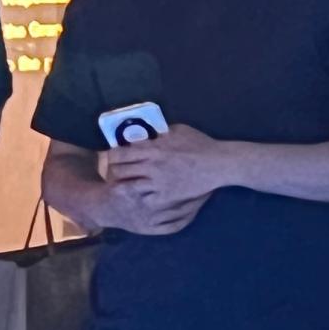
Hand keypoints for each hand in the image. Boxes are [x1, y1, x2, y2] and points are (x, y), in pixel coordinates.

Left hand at [99, 125, 231, 232]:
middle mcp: (150, 165)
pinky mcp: (165, 196)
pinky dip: (137, 198)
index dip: (111, 156)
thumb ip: (158, 134)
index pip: (119, 153)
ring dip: (122, 186)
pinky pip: (143, 199)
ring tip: (123, 186)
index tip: (112, 157)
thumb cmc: (199, 144)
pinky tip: (138, 197)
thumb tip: (147, 134)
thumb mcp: (177, 130)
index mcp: (151, 148)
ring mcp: (157, 182)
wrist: (217, 163)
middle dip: (113, 172)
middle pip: (119, 171)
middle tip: (114, 173)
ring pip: (127, 186)